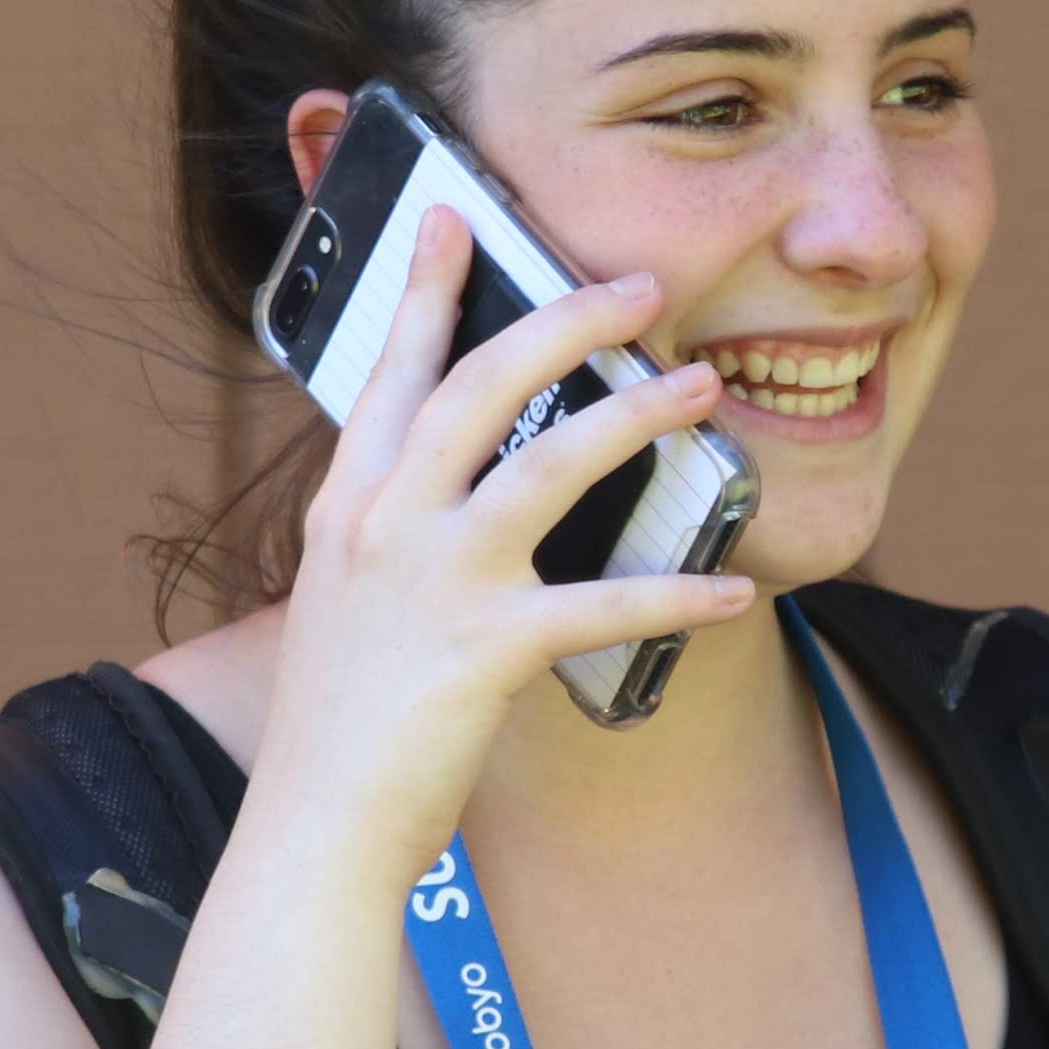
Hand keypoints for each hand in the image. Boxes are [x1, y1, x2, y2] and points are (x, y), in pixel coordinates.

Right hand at [245, 206, 751, 882]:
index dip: (427, 291)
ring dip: (634, 415)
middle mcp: (385, 527)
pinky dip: (675, 596)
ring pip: (549, 463)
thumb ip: (392, 542)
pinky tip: (732, 589)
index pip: (391, 374)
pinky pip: (602, 606)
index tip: (455, 220)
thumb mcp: (346, 607)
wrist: (315, 829)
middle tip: (638, 283)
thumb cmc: (342, 727)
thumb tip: (453, 505)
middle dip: (564, 320)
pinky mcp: (483, 649)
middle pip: (481, 386)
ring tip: (701, 384)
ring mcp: (433, 582)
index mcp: (351, 509)